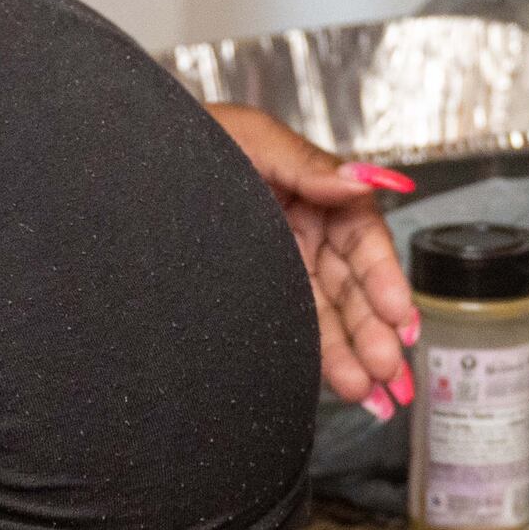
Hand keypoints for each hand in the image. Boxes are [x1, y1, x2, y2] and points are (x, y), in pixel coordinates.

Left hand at [208, 104, 422, 411]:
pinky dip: (323, 361)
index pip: (364, 240)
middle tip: (387, 366)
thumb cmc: (191, 143)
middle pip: (352, 288)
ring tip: (369, 390)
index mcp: (316, 194)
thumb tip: (363, 177)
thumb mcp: (252, 139)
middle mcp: (305, 235)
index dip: (384, 277)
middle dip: (373, 329)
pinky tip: (347, 385)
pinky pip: (295, 331)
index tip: (397, 311)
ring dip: (353, 355)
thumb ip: (309, 164)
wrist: (130, 170)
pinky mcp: (256, 297)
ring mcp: (283, 269)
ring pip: (327, 318)